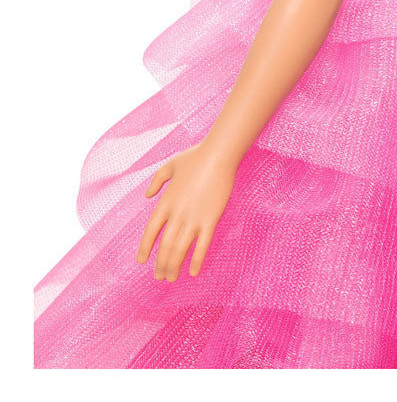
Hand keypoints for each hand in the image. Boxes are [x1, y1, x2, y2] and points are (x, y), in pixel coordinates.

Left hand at [136, 141, 237, 279]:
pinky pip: (202, 245)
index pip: (150, 231)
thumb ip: (156, 181)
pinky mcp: (211, 219)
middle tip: (159, 277)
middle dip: (161, 264)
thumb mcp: (170, 166)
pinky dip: (197, 260)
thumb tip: (147, 196)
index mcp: (165, 202)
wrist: (218, 155)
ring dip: (174, 266)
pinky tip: (194, 271)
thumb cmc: (195, 157)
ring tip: (172, 278)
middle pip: (165, 246)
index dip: (145, 248)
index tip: (142, 261)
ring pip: (180, 250)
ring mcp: (193, 218)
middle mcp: (177, 214)